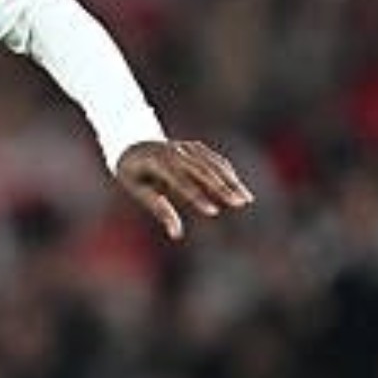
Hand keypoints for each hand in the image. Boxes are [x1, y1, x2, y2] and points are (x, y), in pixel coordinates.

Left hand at [115, 138, 253, 239]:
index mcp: (156, 161)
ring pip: (213, 163)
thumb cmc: (133, 173)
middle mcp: (174, 150)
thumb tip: (176, 234)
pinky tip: (238, 187)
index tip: (213, 212)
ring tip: (246, 199)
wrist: (131, 142)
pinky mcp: (195, 147)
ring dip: (231, 180)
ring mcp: (186, 146)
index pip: (180, 180)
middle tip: (239, 203)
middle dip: (222, 187)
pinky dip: (228, 173)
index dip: (197, 196)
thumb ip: (158, 209)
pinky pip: (214, 159)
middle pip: (202, 169)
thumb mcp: (138, 191)